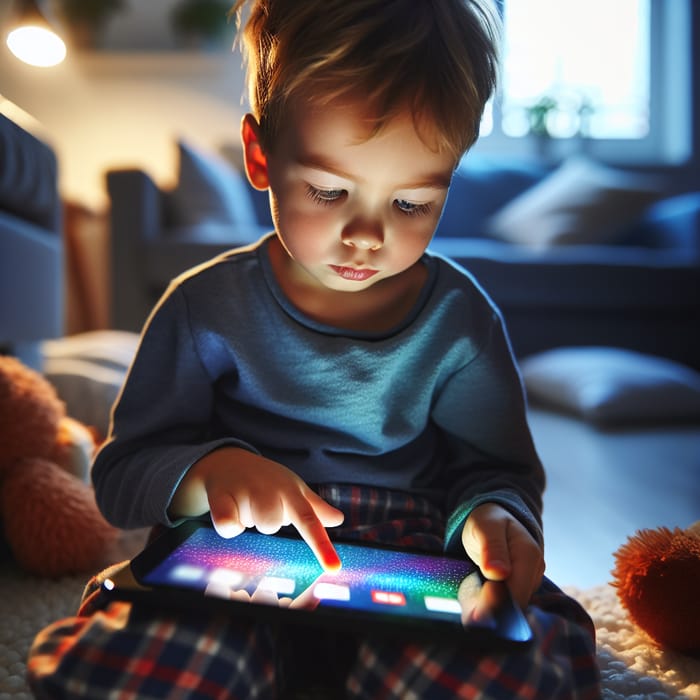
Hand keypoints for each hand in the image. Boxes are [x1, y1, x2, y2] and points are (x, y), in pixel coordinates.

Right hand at [170, 447, 343, 570]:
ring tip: (245, 505)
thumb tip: (339, 519)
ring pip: (253, 523)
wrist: (228, 461)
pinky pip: (227, 523)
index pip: (309, 521)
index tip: (333, 567)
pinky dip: (228, 523)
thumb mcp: (293, 489)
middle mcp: (270, 489)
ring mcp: (246, 489)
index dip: (322, 545)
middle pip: (272, 525)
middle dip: (266, 522)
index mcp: (291, 493)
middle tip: (260, 508)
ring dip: (248, 520)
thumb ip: (315, 507)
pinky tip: (228, 508)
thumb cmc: (266, 480)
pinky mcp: (221, 495)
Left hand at [461, 503, 544, 607]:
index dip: (497, 606)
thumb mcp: (485, 527)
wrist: (495, 520)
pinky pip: (509, 602)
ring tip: (471, 608)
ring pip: (513, 605)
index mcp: (528, 554)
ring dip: (492, 610)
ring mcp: (531, 580)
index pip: (518, 592)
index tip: (475, 616)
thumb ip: (491, 547)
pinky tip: (479, 603)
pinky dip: (494, 605)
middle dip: (493, 611)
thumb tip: (499, 573)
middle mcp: (535, 570)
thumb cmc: (488, 522)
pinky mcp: (523, 587)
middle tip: (469, 616)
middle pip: (517, 603)